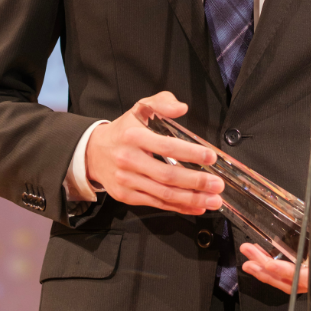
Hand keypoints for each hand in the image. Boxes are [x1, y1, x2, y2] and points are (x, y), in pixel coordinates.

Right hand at [84, 91, 223, 214]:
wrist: (91, 153)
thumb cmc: (124, 130)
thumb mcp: (139, 108)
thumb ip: (162, 103)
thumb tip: (182, 108)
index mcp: (134, 137)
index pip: (166, 147)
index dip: (190, 153)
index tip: (211, 157)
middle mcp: (128, 160)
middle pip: (167, 175)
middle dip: (196, 182)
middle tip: (218, 184)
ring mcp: (126, 181)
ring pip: (163, 194)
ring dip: (191, 199)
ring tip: (213, 200)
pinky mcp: (126, 196)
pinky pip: (156, 204)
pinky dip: (178, 207)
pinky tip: (196, 207)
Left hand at [239, 192, 310, 293]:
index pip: (307, 278)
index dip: (285, 273)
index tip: (268, 264)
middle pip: (294, 283)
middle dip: (269, 273)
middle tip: (250, 259)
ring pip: (289, 280)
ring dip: (267, 271)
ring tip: (249, 260)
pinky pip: (291, 272)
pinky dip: (274, 267)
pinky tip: (261, 258)